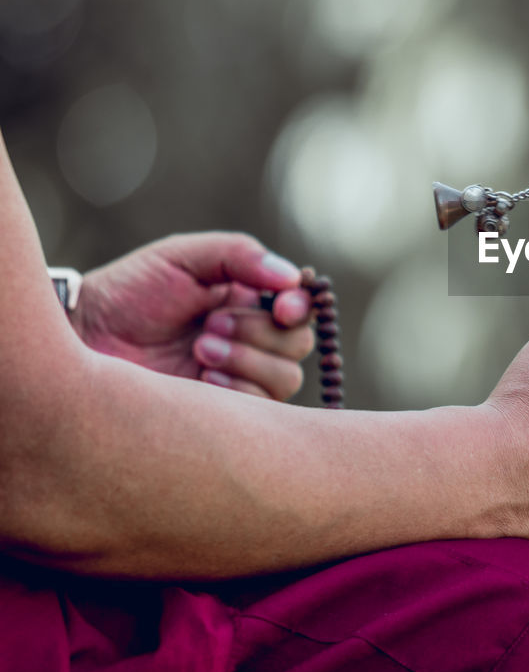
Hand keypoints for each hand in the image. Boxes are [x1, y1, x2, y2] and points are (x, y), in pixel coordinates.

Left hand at [70, 232, 315, 399]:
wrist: (83, 341)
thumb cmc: (128, 294)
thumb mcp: (180, 258)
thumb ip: (238, 256)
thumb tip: (293, 279)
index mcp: (248, 300)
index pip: (301, 306)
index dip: (300, 307)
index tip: (283, 308)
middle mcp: (252, 339)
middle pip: (300, 343)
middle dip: (261, 333)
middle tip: (209, 327)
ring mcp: (241, 378)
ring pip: (288, 377)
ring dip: (248, 362)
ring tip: (201, 350)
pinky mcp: (226, 415)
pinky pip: (263, 410)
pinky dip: (239, 392)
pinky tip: (202, 382)